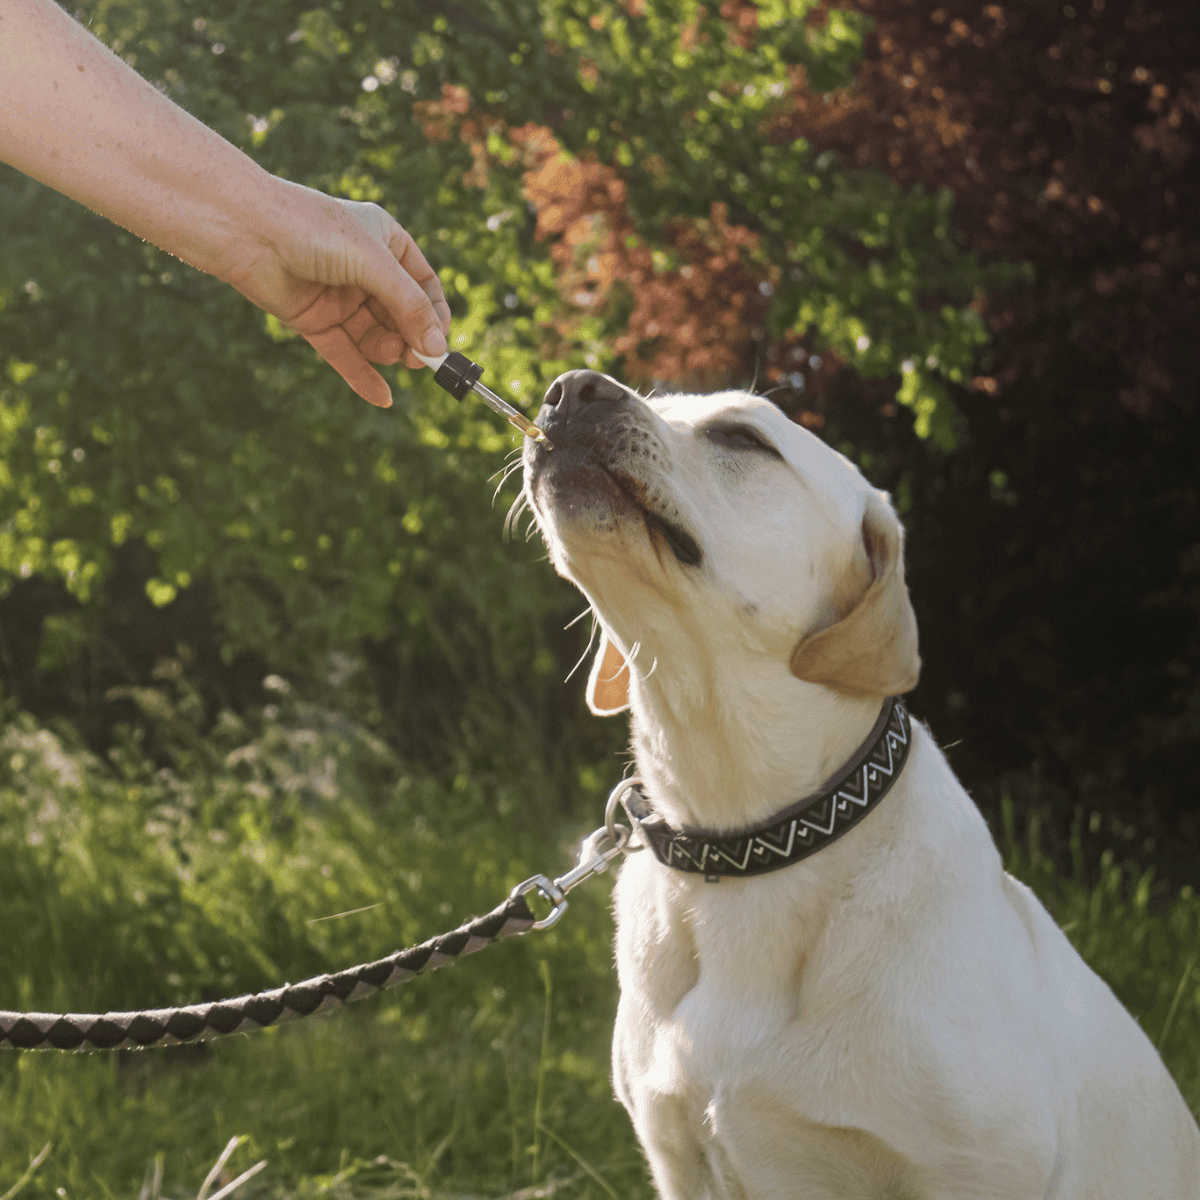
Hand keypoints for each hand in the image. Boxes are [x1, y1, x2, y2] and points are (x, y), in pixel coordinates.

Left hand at [221, 181, 450, 407]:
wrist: (244, 231)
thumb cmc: (312, 229)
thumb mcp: (374, 264)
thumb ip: (408, 306)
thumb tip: (436, 348)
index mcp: (385, 242)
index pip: (423, 284)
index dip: (435, 314)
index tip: (441, 342)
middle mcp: (365, 270)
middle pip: (401, 315)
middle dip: (411, 338)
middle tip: (419, 360)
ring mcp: (339, 297)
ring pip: (375, 336)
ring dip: (387, 351)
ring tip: (393, 357)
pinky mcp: (315, 321)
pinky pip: (345, 354)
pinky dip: (362, 375)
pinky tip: (382, 397)